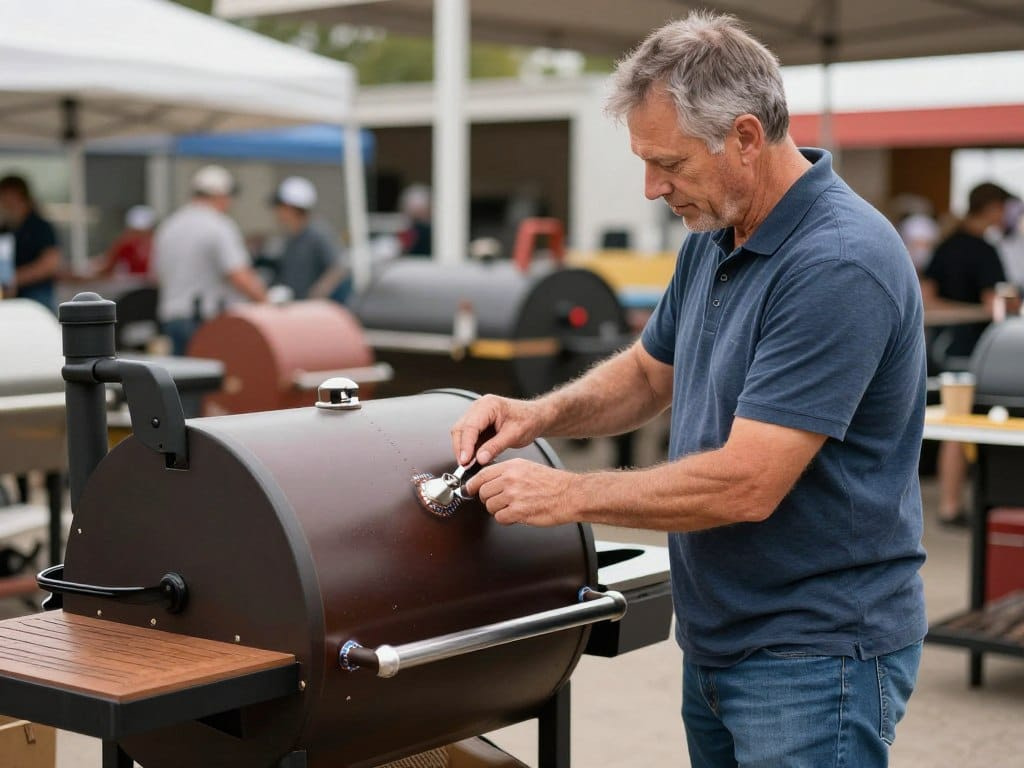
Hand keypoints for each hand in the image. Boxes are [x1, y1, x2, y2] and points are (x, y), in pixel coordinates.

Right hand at [450, 395, 546, 465]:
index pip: (470, 426)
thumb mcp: (514, 435)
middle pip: (460, 429)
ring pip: (461, 433)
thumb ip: (495, 447)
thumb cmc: (528, 420)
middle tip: (465, 466)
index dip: (465, 445)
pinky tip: (474, 460)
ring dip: (464, 450)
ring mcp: (477, 415)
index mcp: (488, 405)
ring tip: (470, 465)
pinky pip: (468, 437)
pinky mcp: (478, 424)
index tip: (465, 460)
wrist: (535, 417)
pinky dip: (469, 449)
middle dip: (461, 448)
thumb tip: (479, 459)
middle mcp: (479, 407)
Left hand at [465, 459, 579, 525]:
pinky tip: (515, 515)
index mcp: (512, 467)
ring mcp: (514, 495)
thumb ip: (507, 472)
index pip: (482, 475)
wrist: (570, 494)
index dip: (473, 485)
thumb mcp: (527, 467)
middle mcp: (510, 479)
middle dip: (488, 500)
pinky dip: (506, 519)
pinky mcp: (518, 511)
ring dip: (498, 510)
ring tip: (511, 508)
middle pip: (483, 492)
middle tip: (498, 502)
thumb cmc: (552, 483)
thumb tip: (489, 479)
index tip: (470, 489)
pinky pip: (500, 518)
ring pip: (490, 507)